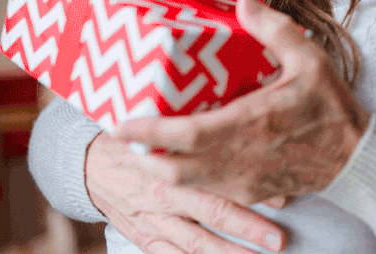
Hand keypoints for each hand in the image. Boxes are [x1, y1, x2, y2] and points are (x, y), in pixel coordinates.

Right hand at [85, 131, 285, 253]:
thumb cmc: (144, 142)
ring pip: (195, 245)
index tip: (283, 200)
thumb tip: (257, 141)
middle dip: (248, 229)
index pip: (216, 179)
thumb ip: (210, 140)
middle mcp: (163, 196)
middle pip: (211, 214)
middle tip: (279, 240)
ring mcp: (153, 222)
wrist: (91, 165)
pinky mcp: (145, 240)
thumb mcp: (171, 134)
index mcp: (173, 165)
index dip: (250, 193)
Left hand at [114, 0, 371, 203]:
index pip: (184, 135)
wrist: (357, 157)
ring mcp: (245, 179)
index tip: (119, 123)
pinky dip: (187, 182)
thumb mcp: (310, 59)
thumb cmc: (333, 108)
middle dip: (143, 154)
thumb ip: (274, 29)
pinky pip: (209, 191)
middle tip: (124, 134)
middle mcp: (240, 157)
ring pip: (187, 184)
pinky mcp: (253, 191)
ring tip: (146, 148)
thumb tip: (242, 2)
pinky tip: (182, 165)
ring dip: (161, 169)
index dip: (146, 133)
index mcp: (250, 123)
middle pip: (173, 167)